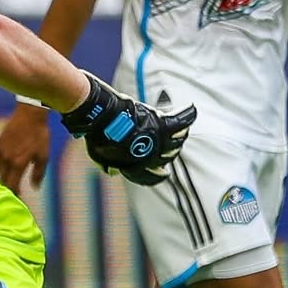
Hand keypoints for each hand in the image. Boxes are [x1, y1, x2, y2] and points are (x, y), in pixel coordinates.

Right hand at [0, 102, 50, 192]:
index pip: (12, 185)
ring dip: (4, 175)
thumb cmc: (40, 136)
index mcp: (18, 164)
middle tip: (15, 188)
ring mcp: (0, 151)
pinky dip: (2, 164)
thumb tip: (34, 187)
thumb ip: (38, 173)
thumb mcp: (44, 156)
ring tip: (11, 176)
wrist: (30, 115)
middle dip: (8, 186)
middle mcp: (6, 160)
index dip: (15, 193)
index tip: (19, 197)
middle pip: (3, 180)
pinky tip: (9, 162)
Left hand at [62, 73, 194, 185]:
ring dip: (179, 135)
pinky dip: (186, 115)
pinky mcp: (161, 125)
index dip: (157, 176)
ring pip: (177, 141)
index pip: (150, 177)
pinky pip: (180, 122)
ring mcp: (156, 141)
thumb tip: (114, 172)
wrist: (102, 118)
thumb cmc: (97, 136)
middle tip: (172, 144)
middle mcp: (149, 157)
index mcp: (134, 167)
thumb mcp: (100, 157)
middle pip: (167, 157)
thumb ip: (109, 165)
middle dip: (169, 151)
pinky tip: (190, 109)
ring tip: (181, 129)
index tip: (164, 173)